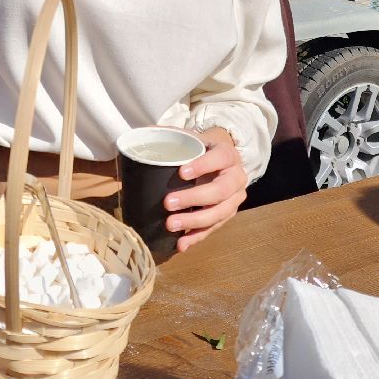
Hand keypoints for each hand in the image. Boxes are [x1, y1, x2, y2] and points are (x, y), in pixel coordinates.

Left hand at [164, 127, 248, 252]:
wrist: (218, 161)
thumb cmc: (199, 149)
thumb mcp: (188, 137)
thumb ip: (168, 135)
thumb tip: (142, 135)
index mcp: (227, 154)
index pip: (220, 158)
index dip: (203, 165)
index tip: (181, 173)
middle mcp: (236, 177)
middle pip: (221, 190)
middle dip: (194, 198)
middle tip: (168, 203)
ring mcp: (235, 198)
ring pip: (220, 213)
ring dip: (194, 221)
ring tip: (170, 225)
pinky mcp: (227, 214)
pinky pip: (214, 228)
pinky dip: (197, 237)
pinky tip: (181, 244)